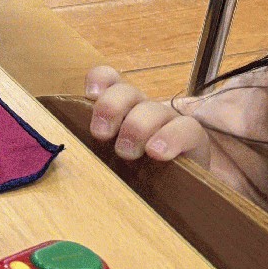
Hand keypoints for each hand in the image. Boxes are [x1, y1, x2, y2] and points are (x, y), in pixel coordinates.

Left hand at [85, 65, 210, 162]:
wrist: (182, 190)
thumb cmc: (137, 170)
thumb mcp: (110, 155)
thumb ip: (98, 141)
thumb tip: (73, 144)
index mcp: (122, 107)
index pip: (110, 78)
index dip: (100, 79)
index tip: (90, 95)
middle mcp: (144, 107)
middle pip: (126, 91)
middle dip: (110, 108)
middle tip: (101, 135)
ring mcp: (170, 119)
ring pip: (152, 109)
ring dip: (136, 128)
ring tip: (127, 153)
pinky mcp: (194, 137)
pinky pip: (186, 128)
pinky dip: (169, 138)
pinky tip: (157, 153)